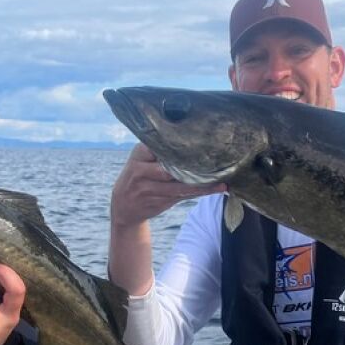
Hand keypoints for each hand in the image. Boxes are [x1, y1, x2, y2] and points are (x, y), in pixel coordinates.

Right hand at [109, 144, 224, 228]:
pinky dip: (199, 192)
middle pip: (170, 167)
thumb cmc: (139, 176)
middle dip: (192, 166)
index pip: (160, 145)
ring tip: (221, 180)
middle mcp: (141, 170)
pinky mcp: (158, 202)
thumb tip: (193, 138)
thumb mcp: (141, 159)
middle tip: (216, 161)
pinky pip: (182, 196)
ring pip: (179, 185)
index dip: (179, 145)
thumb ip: (160, 152)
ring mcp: (148, 188)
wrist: (123, 206)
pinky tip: (215, 189)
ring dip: (201, 184)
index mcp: (139, 153)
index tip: (200, 141)